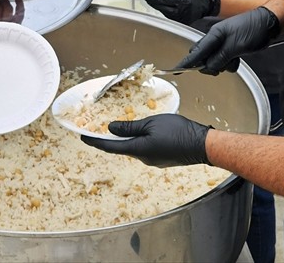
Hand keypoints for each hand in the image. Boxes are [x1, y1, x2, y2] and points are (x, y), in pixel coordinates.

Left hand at [81, 114, 210, 167]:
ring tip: (121, 127)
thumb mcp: (150, 123)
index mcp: (137, 149)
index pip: (110, 147)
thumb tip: (110, 128)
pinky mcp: (160, 159)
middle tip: (99, 128)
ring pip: (133, 148)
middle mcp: (142, 158)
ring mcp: (152, 161)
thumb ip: (129, 126)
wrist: (201, 146)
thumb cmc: (178, 132)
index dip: (95, 141)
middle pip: (121, 148)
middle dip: (110, 139)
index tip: (83, 137)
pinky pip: (143, 150)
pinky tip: (141, 132)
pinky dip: (137, 141)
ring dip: (125, 139)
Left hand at [144, 0, 219, 23]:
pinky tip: (161, 6)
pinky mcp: (183, 22)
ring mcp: (182, 19)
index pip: (165, 0)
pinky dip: (164, 11)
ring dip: (158, 8)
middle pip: (163, 9)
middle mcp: (181, 12)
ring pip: (165, 14)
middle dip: (154, 3)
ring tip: (152, 1)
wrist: (210, 4)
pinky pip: (170, 17)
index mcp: (183, 1)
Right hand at [176, 6, 280, 74]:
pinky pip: (224, 59)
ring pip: (215, 59)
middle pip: (203, 56)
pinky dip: (230, 63)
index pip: (197, 51)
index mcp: (214, 35)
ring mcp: (224, 42)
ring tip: (234, 62)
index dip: (187, 62)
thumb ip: (220, 57)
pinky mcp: (232, 46)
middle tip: (218, 70)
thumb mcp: (235, 46)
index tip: (177, 70)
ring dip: (222, 65)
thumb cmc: (253, 30)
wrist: (269, 23)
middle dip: (208, 65)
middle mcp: (217, 38)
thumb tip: (208, 67)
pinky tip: (238, 60)